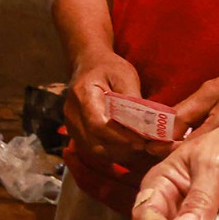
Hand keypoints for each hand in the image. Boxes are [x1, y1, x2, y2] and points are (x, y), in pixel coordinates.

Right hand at [63, 50, 151, 164]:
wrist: (89, 65)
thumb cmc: (108, 68)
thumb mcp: (125, 75)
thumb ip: (133, 99)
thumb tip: (146, 124)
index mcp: (82, 94)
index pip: (98, 125)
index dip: (121, 137)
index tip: (143, 141)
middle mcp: (72, 114)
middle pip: (96, 144)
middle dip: (123, 150)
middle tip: (146, 148)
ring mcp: (72, 126)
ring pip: (95, 152)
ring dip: (119, 155)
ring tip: (140, 149)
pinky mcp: (77, 134)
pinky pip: (94, 151)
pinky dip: (113, 154)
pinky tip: (129, 148)